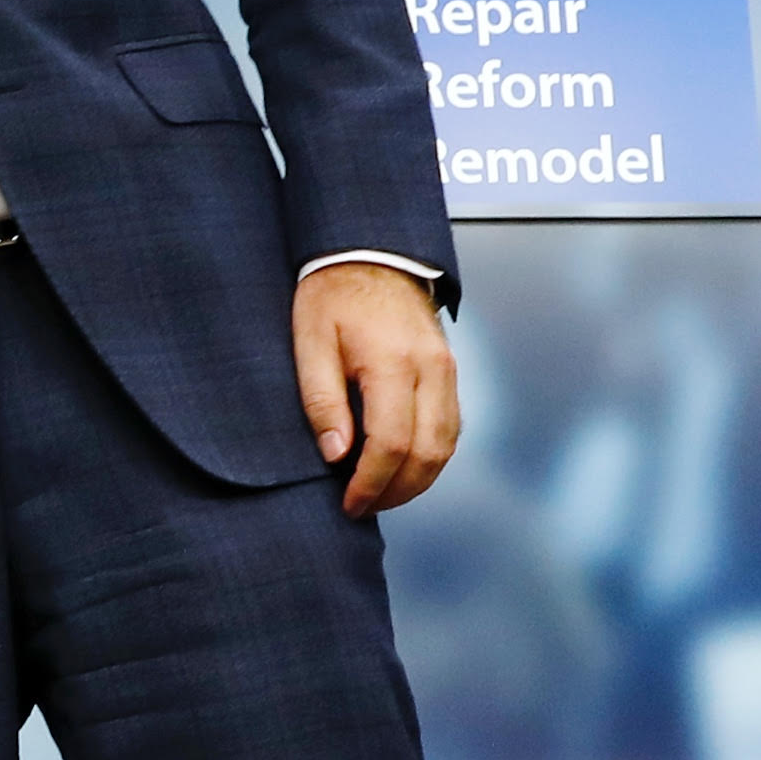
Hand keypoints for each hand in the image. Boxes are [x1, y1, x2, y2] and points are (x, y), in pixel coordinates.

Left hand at [294, 263, 458, 515]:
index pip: (393, 444)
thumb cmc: (332, 295)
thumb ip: (322, 399)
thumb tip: (336, 455)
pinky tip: (401, 466)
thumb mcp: (310, 341)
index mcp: (393, 362)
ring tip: (379, 493)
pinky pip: (450, 427)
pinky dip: (430, 456)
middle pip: (428, 453)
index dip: (372, 483)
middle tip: (363, 506)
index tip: (349, 503)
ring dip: (417, 480)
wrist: (370, 253)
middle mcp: (432, 370)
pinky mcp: (449, 372)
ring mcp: (447, 371)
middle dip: (396, 491)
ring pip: (446, 445)